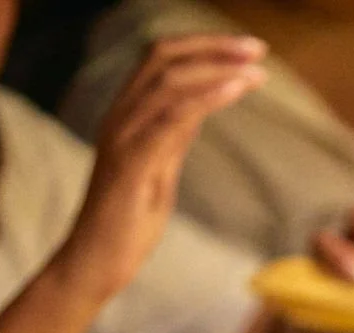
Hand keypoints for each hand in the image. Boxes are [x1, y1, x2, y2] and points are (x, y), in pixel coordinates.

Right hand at [53, 35, 267, 302]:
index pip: (160, 60)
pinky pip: (168, 118)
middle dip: (214, 47)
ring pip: (168, 82)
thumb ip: (173, 137)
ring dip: (217, 70)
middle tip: (259, 49)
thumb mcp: (160, 170)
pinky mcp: (129, 164)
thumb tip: (198, 108)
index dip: (203, 47)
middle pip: (163, 58)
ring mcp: (121, 138)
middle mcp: (119, 118)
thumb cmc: (128, 223)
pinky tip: (234, 90)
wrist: (95, 264)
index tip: (248, 51)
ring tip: (257, 71)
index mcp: (126, 116)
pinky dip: (205, 98)